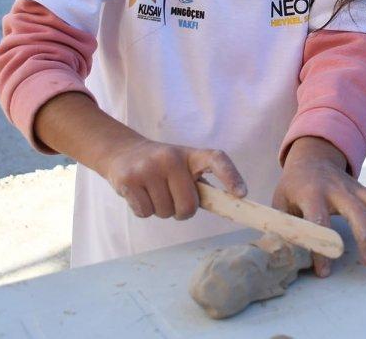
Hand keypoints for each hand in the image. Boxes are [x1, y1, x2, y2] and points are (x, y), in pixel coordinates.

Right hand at [98, 137, 245, 219]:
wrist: (123, 152)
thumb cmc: (162, 166)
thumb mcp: (183, 165)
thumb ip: (199, 183)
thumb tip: (225, 206)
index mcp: (191, 155)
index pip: (217, 160)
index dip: (231, 176)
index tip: (242, 194)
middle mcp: (171, 158)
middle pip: (188, 205)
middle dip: (183, 211)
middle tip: (174, 199)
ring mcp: (148, 168)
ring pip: (165, 212)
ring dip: (162, 210)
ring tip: (155, 192)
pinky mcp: (129, 180)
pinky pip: (146, 213)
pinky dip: (145, 211)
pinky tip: (141, 194)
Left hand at [273, 136, 365, 276]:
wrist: (312, 158)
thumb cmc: (294, 187)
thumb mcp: (280, 203)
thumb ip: (283, 227)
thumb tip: (281, 257)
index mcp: (312, 192)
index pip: (318, 220)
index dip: (321, 245)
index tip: (325, 271)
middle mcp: (338, 188)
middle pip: (355, 210)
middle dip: (365, 235)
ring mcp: (356, 188)